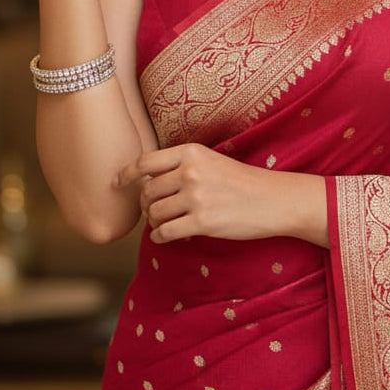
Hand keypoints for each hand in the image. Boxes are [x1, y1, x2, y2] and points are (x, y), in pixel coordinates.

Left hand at [116, 143, 327, 246]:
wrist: (272, 199)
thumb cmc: (241, 181)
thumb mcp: (210, 161)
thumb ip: (180, 166)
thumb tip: (145, 183)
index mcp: (191, 152)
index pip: (146, 162)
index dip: (126, 174)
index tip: (116, 183)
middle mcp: (190, 172)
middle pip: (147, 192)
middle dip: (147, 205)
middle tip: (155, 211)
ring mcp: (196, 197)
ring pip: (154, 214)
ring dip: (155, 222)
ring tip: (166, 223)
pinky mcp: (202, 222)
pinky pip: (165, 233)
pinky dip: (160, 237)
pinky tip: (166, 236)